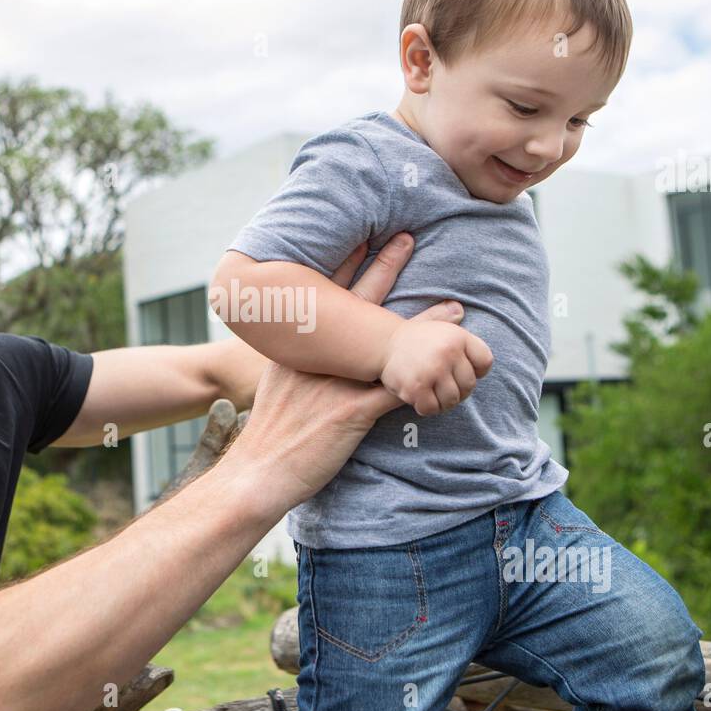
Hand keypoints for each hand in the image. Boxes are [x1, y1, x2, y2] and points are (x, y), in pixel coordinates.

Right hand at [221, 233, 470, 507]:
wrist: (256, 474)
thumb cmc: (265, 439)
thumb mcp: (275, 390)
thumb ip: (295, 369)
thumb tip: (307, 361)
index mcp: (298, 348)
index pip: (324, 295)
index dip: (345, 264)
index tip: (361, 237)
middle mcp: (319, 357)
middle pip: (358, 303)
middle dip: (385, 268)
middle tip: (406, 238)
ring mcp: (338, 382)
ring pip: (390, 344)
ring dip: (425, 324)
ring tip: (454, 307)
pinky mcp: (353, 412)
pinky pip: (398, 391)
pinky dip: (425, 380)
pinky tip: (448, 369)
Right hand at [379, 317, 492, 415]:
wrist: (384, 344)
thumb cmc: (418, 339)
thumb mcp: (441, 327)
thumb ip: (461, 331)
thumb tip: (461, 312)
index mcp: (458, 337)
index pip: (485, 363)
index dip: (477, 371)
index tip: (461, 371)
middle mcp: (447, 352)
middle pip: (469, 385)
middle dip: (459, 390)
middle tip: (445, 387)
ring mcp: (432, 371)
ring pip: (452, 400)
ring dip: (444, 402)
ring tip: (434, 394)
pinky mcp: (416, 388)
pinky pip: (431, 408)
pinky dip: (427, 408)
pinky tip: (421, 399)